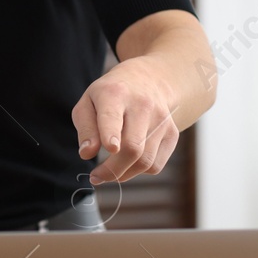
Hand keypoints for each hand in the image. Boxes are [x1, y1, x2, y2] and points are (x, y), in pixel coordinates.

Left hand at [71, 56, 180, 184]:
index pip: (113, 117)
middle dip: (112, 170)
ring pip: (145, 161)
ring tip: (108, 172)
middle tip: (96, 177)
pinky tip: (128, 163)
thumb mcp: (88, 103)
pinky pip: (156, 165)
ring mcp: (161, 120)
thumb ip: (85, 129)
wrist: (147, 80)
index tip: (110, 147)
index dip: (112, 133)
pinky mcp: (172, 133)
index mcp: (115, 94)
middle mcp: (142, 105)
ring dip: (123, 174)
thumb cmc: (109, 96)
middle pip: (132, 147)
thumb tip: (87, 154)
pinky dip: (139, 171)